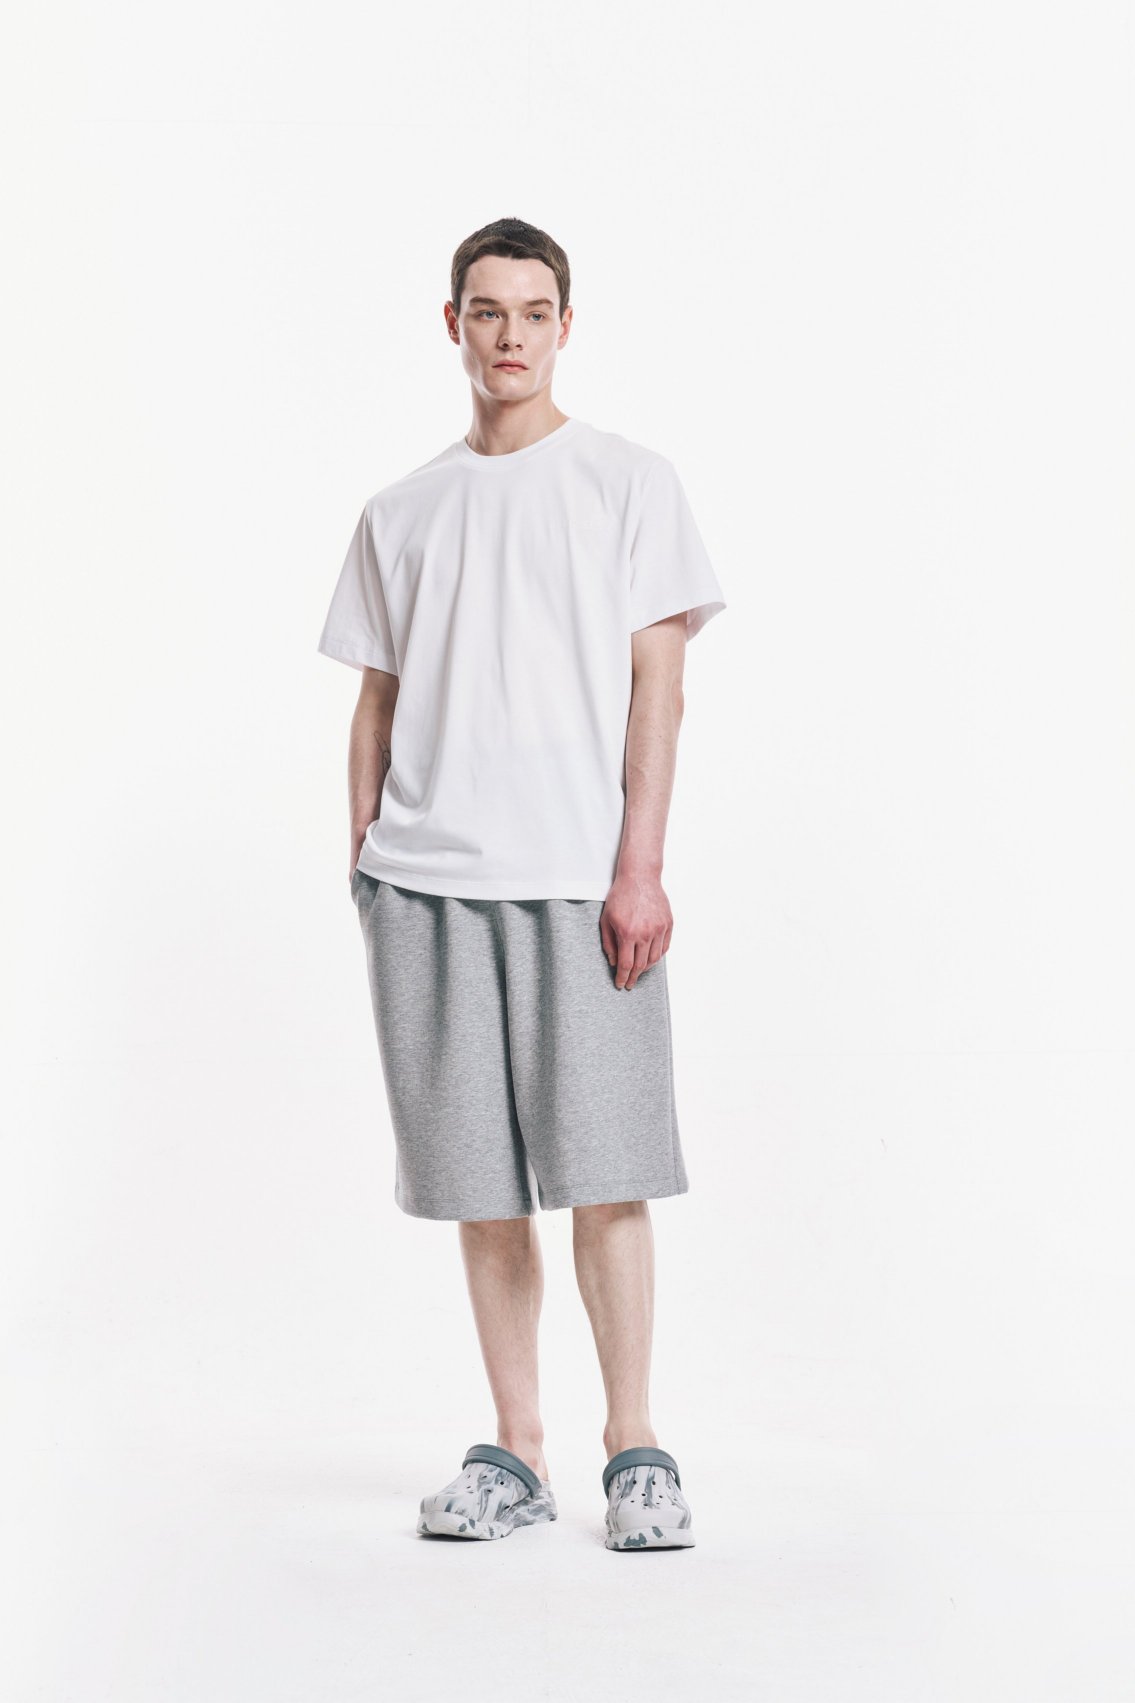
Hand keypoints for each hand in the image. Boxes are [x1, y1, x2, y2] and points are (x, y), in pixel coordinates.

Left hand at [600, 872, 672, 989]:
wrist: (639, 877)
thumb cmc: (620, 897)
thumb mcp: (606, 919)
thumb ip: (608, 943)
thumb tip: (613, 963)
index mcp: (627, 933)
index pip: (626, 965)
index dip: (622, 977)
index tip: (620, 984)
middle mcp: (645, 933)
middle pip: (641, 965)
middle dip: (633, 977)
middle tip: (629, 983)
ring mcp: (659, 929)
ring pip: (654, 959)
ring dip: (646, 969)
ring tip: (639, 972)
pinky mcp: (668, 924)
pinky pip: (664, 947)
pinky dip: (657, 956)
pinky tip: (650, 959)